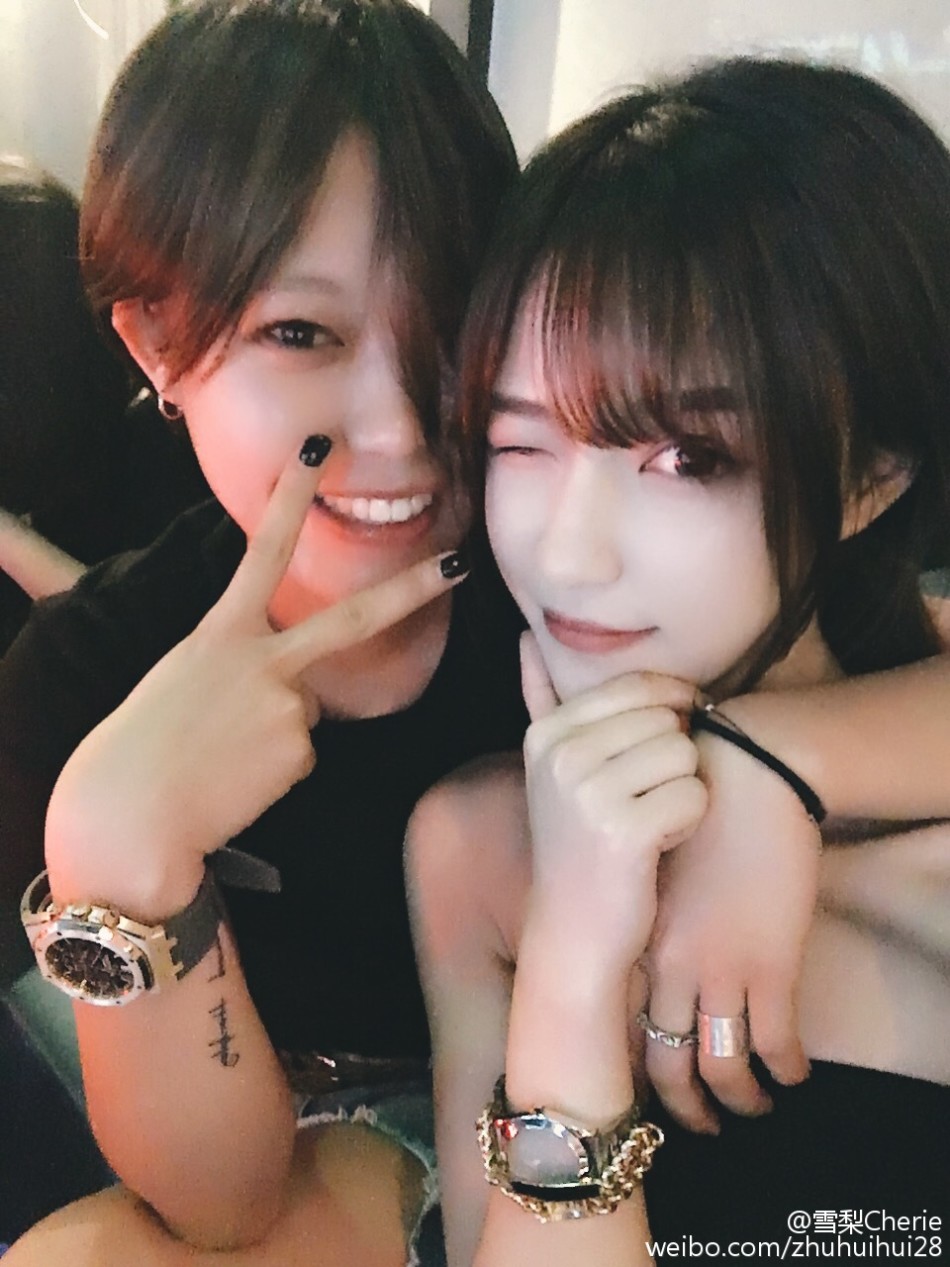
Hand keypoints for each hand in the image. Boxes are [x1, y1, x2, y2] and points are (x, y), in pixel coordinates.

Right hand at [46, 444, 466, 911]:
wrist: (127, 817)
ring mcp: (290, 706)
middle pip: (353, 618)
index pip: (262, 551)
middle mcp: (264, 661)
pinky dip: (274, 766)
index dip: (291, 497)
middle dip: (413, 588)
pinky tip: (237, 780)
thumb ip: (241, 667)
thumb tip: (295, 694)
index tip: (318, 450)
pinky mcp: (302, 753)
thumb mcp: (181, 682)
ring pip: (306, 710)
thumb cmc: (139, 749)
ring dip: (275, 729)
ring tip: (221, 756)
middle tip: (460, 562)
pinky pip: (300, 752)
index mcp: (219, 634)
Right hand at [519, 633, 706, 969]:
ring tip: (647, 822)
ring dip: (681, 792)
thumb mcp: (551, 768)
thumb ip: (541, 700)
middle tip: (640, 803)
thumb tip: (525, 639)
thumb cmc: (578, 843)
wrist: (574, 932)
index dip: (668, 715)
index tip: (652, 760)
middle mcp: (561, 755)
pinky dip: (688, 823)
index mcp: (547, 733)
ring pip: (685, 754)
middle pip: (667, 718)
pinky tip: (656, 846)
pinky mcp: (625, 830)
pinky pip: (694, 795)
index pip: (638, 687)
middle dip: (670, 761)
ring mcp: (589, 792)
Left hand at [644, 723, 819, 1132]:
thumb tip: (643, 947)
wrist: (747, 777)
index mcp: (638, 937)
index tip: (645, 1085)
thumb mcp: (653, 865)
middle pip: (665, 1062)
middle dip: (682, 1105)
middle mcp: (670, 963)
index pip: (624, 1024)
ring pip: (722, 1066)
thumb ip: (644, 912)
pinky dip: (786, 1069)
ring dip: (739, 1101)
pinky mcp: (772, 965)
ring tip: (749, 1108)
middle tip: (697, 1121)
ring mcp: (721, 968)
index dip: (633, 1065)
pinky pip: (776, 1043)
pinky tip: (793, 1074)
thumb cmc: (698, 811)